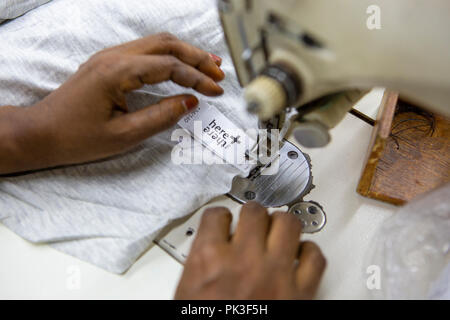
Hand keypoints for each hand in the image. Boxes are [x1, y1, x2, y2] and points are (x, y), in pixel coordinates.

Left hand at [0, 32, 223, 173]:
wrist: (42, 133)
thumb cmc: (76, 137)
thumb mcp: (124, 135)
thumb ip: (161, 117)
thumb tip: (189, 102)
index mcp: (117, 71)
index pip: (169, 66)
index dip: (197, 78)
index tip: (215, 90)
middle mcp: (114, 56)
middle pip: (166, 44)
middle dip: (197, 57)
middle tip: (219, 72)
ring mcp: (110, 57)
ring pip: (156, 43)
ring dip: (184, 53)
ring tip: (208, 65)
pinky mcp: (108, 63)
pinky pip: (145, 50)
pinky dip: (168, 56)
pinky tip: (180, 66)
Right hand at [175, 202, 325, 299]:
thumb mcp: (187, 294)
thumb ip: (200, 264)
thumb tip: (209, 247)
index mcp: (210, 259)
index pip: (217, 216)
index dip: (221, 217)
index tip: (224, 221)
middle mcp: (243, 260)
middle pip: (255, 213)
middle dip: (253, 216)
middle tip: (253, 224)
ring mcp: (275, 274)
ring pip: (288, 224)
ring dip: (282, 225)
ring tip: (278, 232)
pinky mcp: (301, 292)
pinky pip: (315, 257)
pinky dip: (309, 253)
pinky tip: (300, 257)